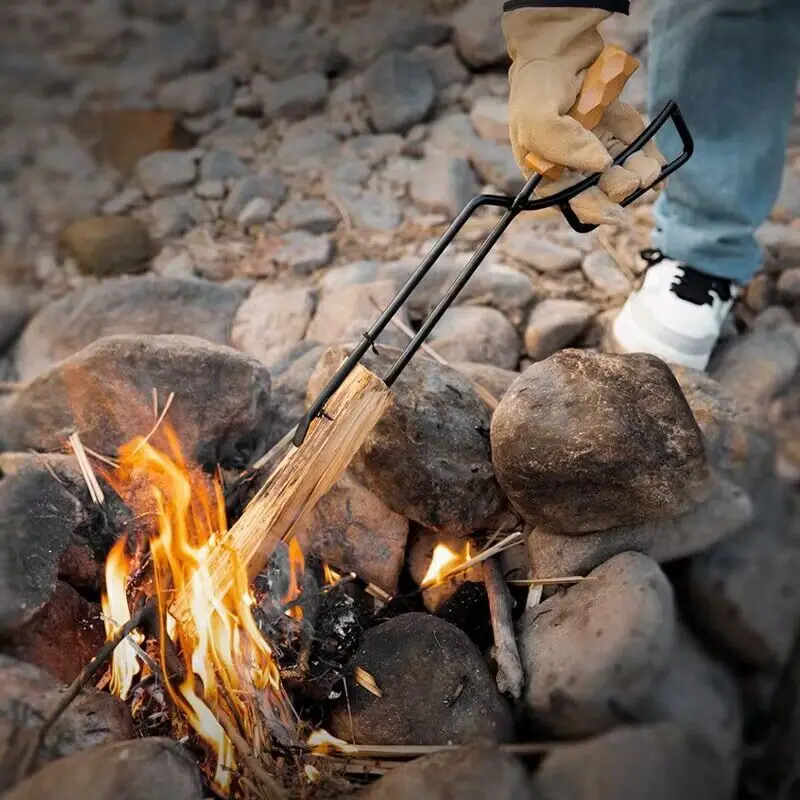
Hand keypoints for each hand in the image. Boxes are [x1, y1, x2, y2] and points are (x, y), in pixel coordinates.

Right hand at [503, 8, 665, 224]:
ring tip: (648, 170)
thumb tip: (601, 166)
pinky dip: (653, 161)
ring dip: (640, 177)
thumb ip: (562, 146)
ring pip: (625, 176)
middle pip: (601, 192)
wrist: (561, 47)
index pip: (570, 202)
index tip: (616, 214)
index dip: (593, 211)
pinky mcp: (622, 133)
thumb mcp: (536, 117)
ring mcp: (600, 150)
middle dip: (619, 191)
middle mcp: (574, 167)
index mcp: (547, 173)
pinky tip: (658, 163)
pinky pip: (641, 154)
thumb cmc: (538, 86)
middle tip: (632, 181)